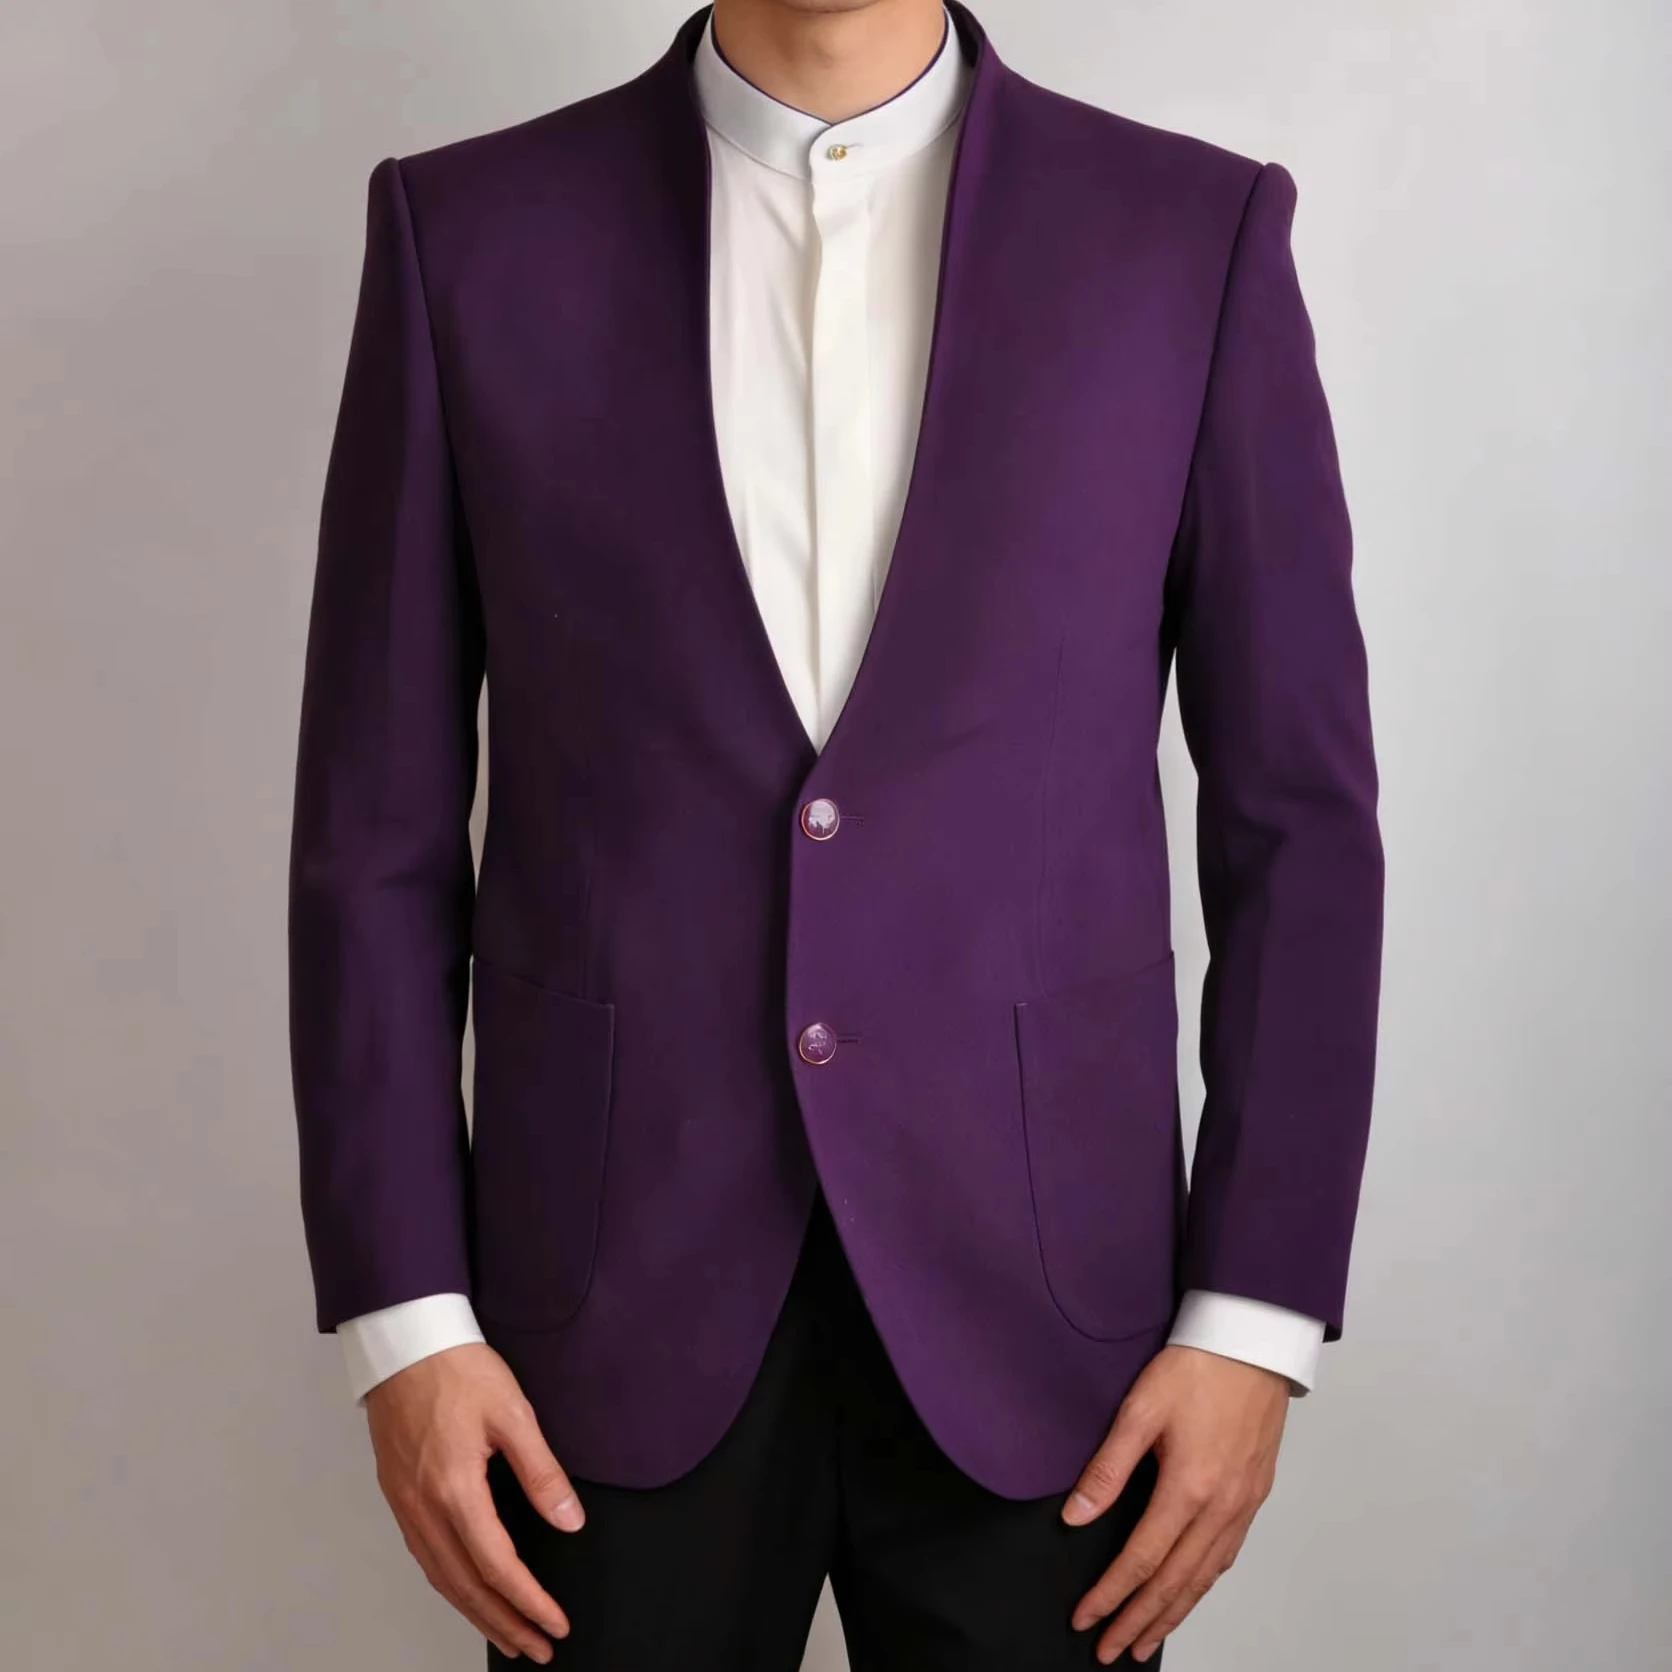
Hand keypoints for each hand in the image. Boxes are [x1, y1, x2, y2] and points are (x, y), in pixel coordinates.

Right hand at [365, 1342, 582, 1662]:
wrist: (405, 1342)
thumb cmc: (456, 1368)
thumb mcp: (513, 1413)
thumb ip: (542, 1471)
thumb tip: (569, 1519)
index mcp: (455, 1490)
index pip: (497, 1566)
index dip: (529, 1601)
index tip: (554, 1622)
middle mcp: (424, 1507)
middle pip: (466, 1587)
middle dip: (504, 1624)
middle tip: (537, 1648)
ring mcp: (406, 1505)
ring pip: (441, 1578)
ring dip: (476, 1613)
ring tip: (508, 1635)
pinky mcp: (398, 1495)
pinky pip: (425, 1558)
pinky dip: (450, 1586)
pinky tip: (467, 1591)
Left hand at [1063, 1344, 1289, 1663]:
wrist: (1252, 1340)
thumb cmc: (1197, 1366)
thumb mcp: (1140, 1410)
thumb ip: (1107, 1467)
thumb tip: (1076, 1515)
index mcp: (1191, 1487)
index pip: (1143, 1559)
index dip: (1111, 1594)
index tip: (1086, 1618)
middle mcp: (1222, 1506)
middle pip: (1176, 1582)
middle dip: (1139, 1620)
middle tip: (1110, 1650)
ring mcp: (1243, 1504)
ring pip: (1205, 1577)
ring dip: (1173, 1613)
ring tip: (1146, 1640)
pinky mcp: (1254, 1494)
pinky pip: (1227, 1556)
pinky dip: (1203, 1585)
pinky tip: (1189, 1592)